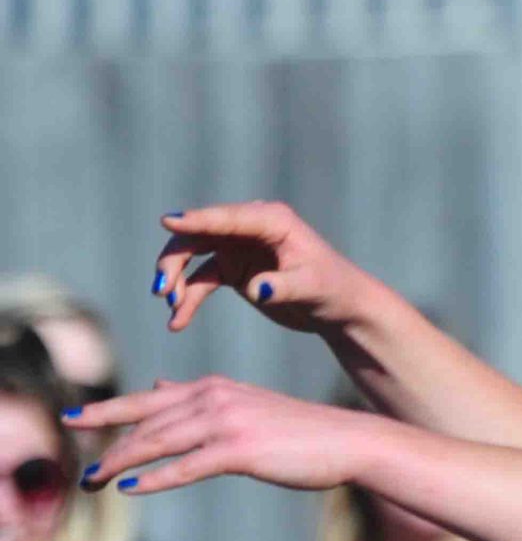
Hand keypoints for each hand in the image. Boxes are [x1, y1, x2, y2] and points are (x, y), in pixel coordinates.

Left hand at [75, 377, 386, 495]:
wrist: (350, 440)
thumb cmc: (301, 430)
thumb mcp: (246, 405)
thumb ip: (200, 398)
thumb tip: (161, 385)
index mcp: (214, 388)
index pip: (147, 400)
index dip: (107, 410)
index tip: (73, 419)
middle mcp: (215, 398)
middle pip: (145, 422)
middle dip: (107, 445)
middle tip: (80, 471)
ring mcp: (227, 422)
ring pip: (158, 443)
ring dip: (122, 464)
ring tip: (94, 482)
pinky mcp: (241, 450)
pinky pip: (187, 466)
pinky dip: (156, 478)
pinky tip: (132, 488)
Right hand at [149, 201, 378, 334]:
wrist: (339, 308)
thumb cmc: (333, 290)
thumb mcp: (311, 288)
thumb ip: (283, 286)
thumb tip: (256, 289)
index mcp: (271, 220)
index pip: (227, 218)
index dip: (196, 220)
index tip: (168, 222)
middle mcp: (250, 228)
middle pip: (199, 234)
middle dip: (175, 258)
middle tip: (162, 288)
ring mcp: (238, 248)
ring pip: (193, 257)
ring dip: (176, 279)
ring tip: (170, 307)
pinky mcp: (234, 270)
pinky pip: (200, 281)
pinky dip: (187, 298)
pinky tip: (177, 322)